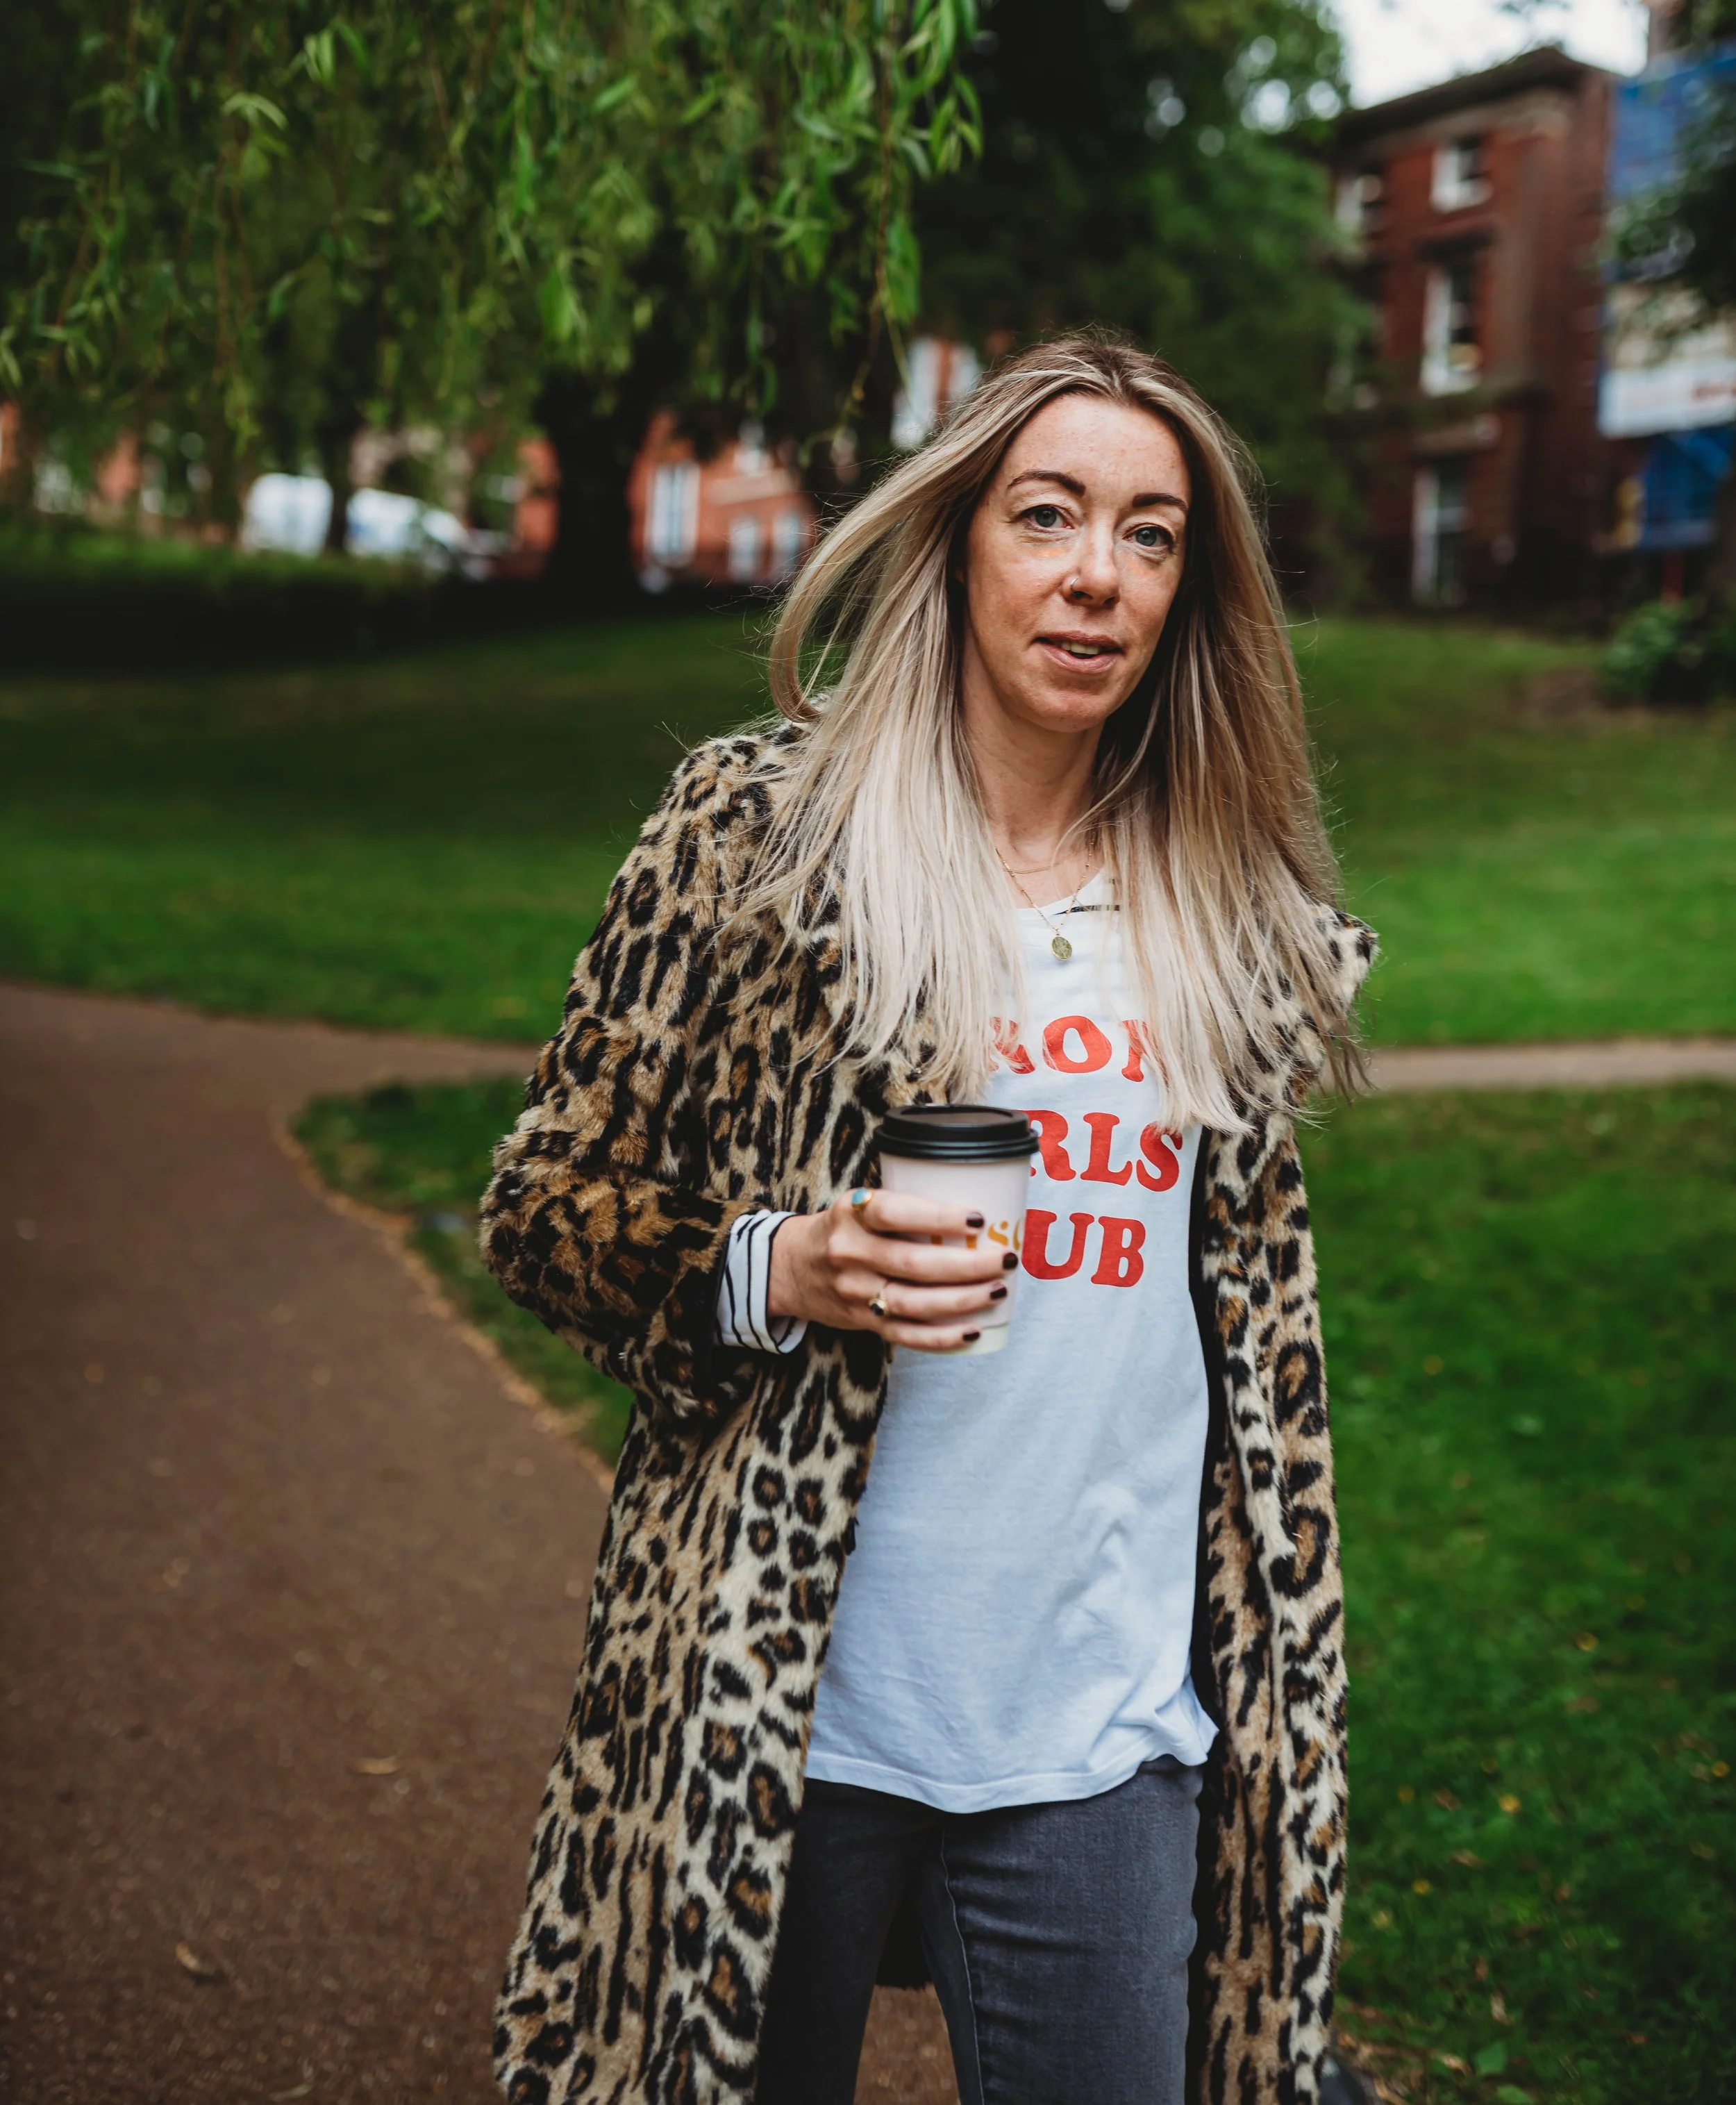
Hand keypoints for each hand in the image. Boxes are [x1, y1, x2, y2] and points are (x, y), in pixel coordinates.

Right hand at [766, 1188, 1016, 1352]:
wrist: (789, 1267)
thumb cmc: (843, 1229)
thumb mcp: (858, 1204)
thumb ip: (903, 1206)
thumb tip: (978, 1208)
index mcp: (851, 1213)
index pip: (894, 1213)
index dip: (938, 1216)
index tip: (978, 1217)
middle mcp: (850, 1253)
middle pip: (913, 1264)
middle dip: (967, 1264)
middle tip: (1005, 1258)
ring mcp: (855, 1292)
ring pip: (914, 1303)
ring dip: (962, 1300)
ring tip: (997, 1289)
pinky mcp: (862, 1322)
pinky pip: (906, 1335)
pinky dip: (941, 1338)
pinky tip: (972, 1331)